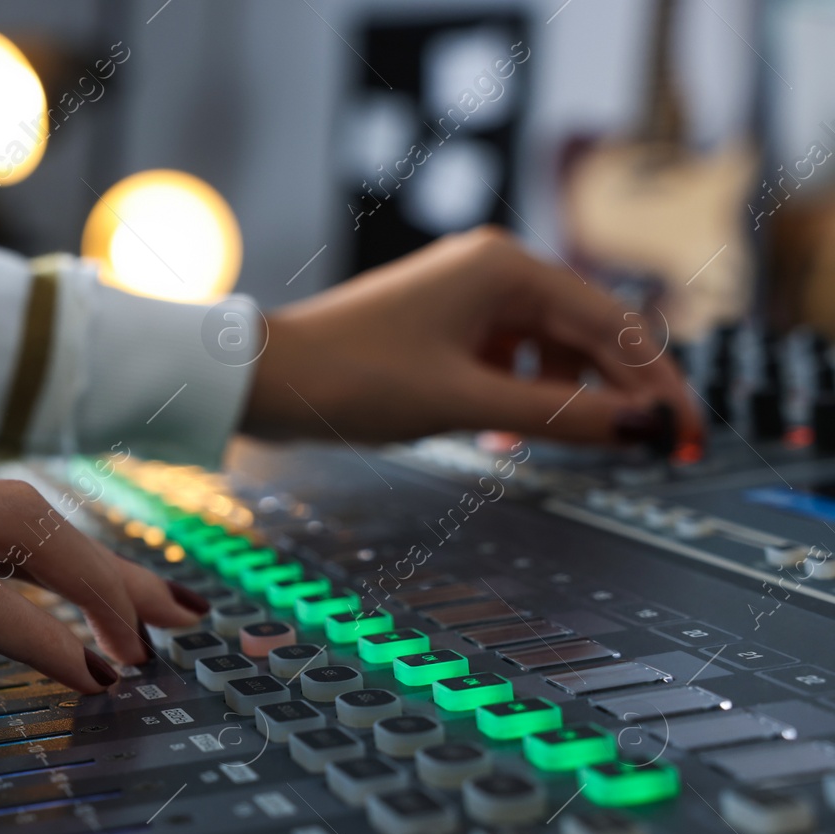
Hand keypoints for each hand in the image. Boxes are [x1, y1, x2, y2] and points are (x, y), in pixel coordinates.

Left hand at [240, 226, 701, 448]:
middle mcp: (491, 269)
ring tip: (564, 445)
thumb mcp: (466, 402)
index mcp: (506, 267)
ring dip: (565, 398)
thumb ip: (560, 416)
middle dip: (619, 394)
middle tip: (651, 452)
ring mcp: (464, 295)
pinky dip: (519, 395)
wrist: (262, 380)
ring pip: (548, 348)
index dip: (658, 384)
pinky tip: (505, 433)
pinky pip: (506, 357)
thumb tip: (640, 428)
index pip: (616, 324)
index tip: (684, 435)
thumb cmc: (348, 378)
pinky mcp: (440, 325)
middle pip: (588, 333)